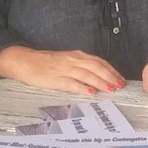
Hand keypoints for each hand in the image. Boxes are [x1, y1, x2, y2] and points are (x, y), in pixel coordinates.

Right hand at [0, 45, 125, 94]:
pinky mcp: (56, 79)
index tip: (120, 78)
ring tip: (110, 89)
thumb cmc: (47, 62)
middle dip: (110, 76)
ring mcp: (65, 69)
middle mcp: (73, 60)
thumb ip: (81, 65)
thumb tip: (98, 75)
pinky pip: (72, 83)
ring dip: (100, 82)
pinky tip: (90, 92)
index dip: (111, 70)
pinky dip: (82, 87)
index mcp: (77, 55)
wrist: (26, 61)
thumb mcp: (67, 60)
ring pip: (87, 75)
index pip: (99, 62)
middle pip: (96, 67)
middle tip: (120, 85)